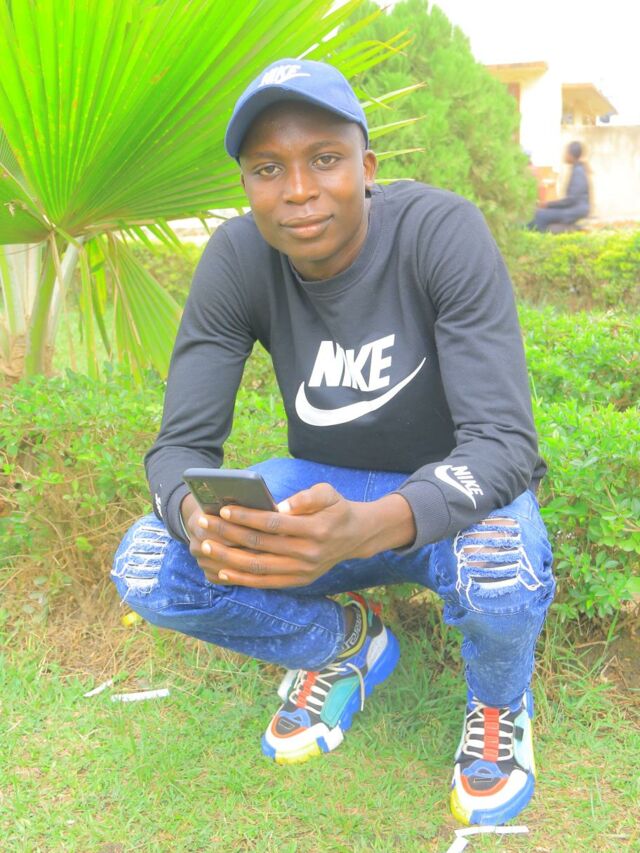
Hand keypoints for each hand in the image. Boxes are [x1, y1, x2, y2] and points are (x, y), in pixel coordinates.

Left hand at [182, 484, 415, 588]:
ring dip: (228, 559)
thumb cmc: (336, 509)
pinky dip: (242, 579)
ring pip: (258, 568)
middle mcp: (308, 554)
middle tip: (204, 523)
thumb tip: (280, 506)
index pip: (273, 524)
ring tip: (206, 546)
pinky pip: (265, 583)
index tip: (223, 509)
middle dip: (228, 534)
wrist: (357, 536)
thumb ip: (307, 497)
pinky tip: (223, 571)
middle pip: (260, 546)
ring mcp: (302, 571)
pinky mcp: (298, 581)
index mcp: (315, 530)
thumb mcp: (329, 493)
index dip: (247, 517)